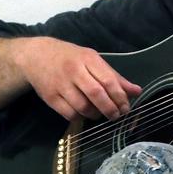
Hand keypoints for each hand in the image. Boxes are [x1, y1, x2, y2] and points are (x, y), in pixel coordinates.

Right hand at [17, 37, 142, 120]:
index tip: (126, 107)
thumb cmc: (70, 58)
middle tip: (116, 116)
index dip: (120, 97)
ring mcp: (60, 84)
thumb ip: (114, 77)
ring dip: (96, 114)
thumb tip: (136, 91)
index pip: (108, 80)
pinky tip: (85, 113)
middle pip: (96, 94)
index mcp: (87, 59)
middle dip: (110, 108)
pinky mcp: (50, 97)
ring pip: (83, 107)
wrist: (35, 56)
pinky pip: (70, 114)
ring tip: (100, 114)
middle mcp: (74, 71)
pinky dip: (81, 117)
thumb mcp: (92, 60)